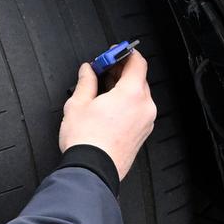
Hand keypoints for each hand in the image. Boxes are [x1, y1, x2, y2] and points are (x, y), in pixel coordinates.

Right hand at [58, 53, 155, 178]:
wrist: (92, 170)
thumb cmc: (86, 141)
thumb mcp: (78, 104)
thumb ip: (86, 81)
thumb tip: (87, 70)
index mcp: (131, 94)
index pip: (138, 62)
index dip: (125, 53)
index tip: (112, 53)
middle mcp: (144, 107)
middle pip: (139, 78)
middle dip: (122, 71)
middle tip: (103, 70)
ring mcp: (146, 122)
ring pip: (139, 95)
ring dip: (124, 88)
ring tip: (102, 90)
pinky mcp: (142, 134)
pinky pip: (138, 110)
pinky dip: (127, 104)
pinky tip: (109, 107)